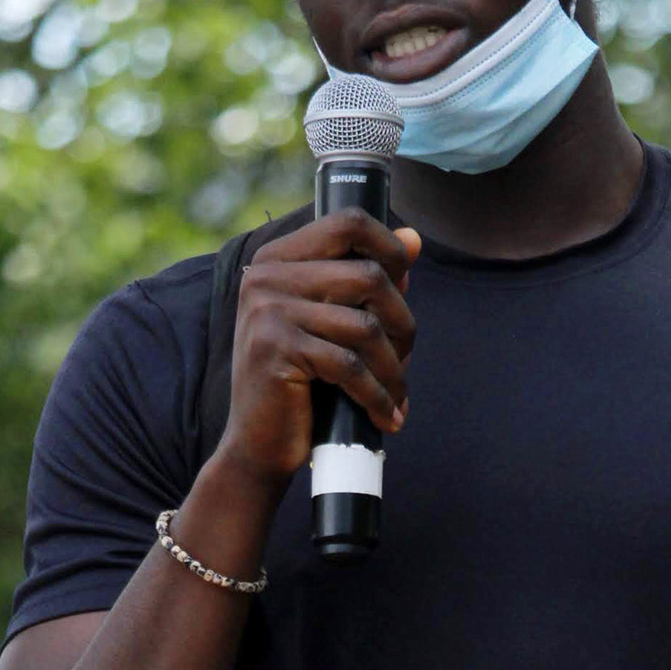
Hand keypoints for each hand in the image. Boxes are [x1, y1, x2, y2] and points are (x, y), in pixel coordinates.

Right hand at [218, 212, 419, 489]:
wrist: (257, 445)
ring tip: (398, 395)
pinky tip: (388, 416)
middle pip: (369, 275)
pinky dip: (378, 396)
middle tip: (404, 358)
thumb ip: (365, 280)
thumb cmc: (300, 384)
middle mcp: (266, 277)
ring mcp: (267, 311)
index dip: (389, 248)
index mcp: (277, 260)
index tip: (405, 283)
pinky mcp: (276, 349)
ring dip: (393, 367)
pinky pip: (350, 366)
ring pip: (365, 326)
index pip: (348, 224)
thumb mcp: (331, 325)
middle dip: (401, 322)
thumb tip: (413, 239)